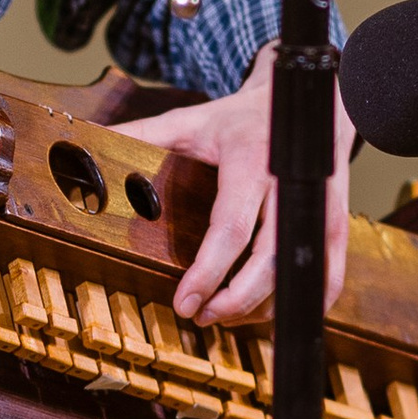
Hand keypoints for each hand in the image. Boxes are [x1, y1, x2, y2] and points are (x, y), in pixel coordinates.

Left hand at [124, 47, 354, 328]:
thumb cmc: (243, 119)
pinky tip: (263, 310)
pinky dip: (294, 302)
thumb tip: (84, 145)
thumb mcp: (192, 120)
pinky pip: (324, 277)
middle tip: (201, 316)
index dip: (209, 271)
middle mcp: (290, 188)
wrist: (310, 102)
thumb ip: (142, 135)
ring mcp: (319, 209)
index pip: (232, 227)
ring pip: (297, 275)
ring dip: (260, 307)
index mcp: (251, 162)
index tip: (185, 301)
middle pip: (269, 261)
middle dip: (235, 300)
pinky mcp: (333, 225)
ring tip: (223, 316)